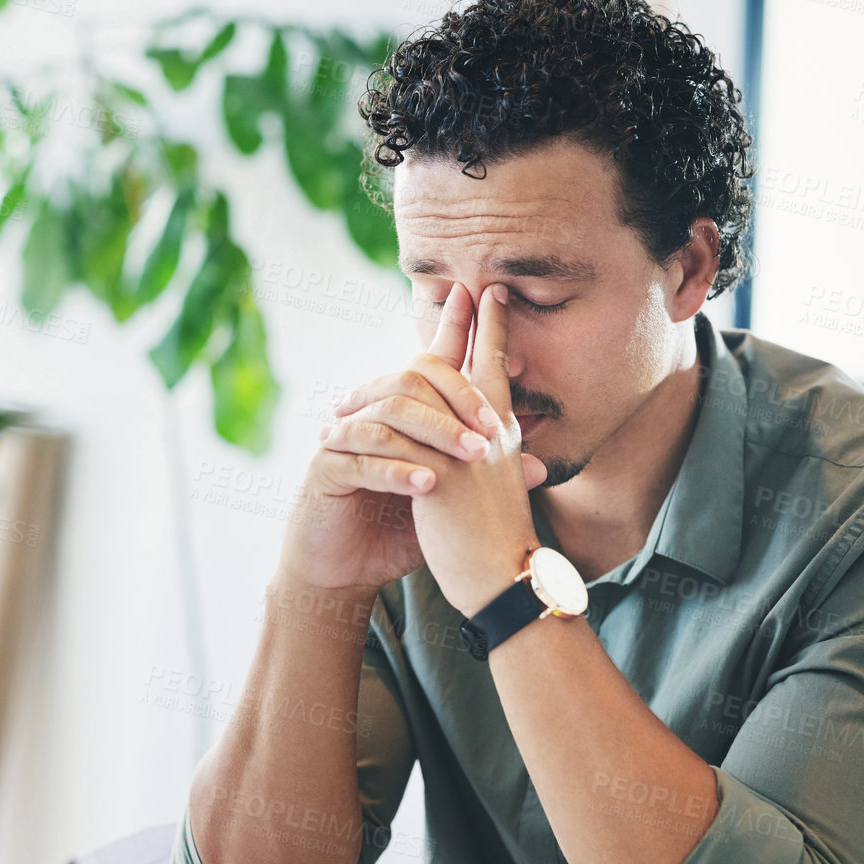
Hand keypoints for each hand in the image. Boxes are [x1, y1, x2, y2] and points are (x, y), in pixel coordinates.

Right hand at [275, 285, 543, 595]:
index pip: (431, 361)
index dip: (457, 326)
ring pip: (390, 416)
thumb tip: (538, 468)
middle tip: (494, 427)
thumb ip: (482, 481)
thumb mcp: (447, 503)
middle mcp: (371, 415)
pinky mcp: (325, 469)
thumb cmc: (395, 531)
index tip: (487, 295)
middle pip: (412, 379)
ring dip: (436, 434)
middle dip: (457, 398)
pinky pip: (362, 459)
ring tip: (472, 457)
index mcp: (402, 415)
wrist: (342, 568)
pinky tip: (429, 484)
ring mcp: (344, 439)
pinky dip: (399, 470)